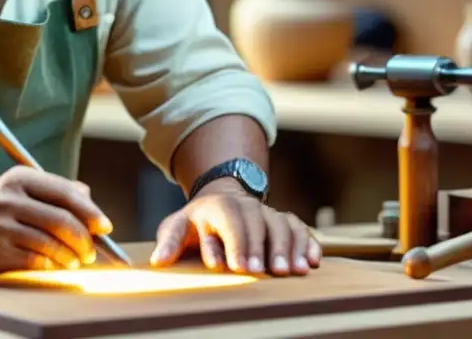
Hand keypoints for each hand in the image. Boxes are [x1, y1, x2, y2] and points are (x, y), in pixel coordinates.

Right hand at [0, 166, 113, 275]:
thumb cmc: (6, 206)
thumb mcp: (28, 188)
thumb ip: (62, 192)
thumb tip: (94, 209)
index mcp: (20, 178)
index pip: (65, 193)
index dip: (90, 211)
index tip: (106, 227)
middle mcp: (7, 199)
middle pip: (61, 221)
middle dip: (84, 240)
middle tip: (92, 252)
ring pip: (50, 245)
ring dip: (70, 257)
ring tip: (74, 260)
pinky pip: (34, 262)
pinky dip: (51, 266)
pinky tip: (53, 264)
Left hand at [150, 179, 320, 275]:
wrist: (219, 199)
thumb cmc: (197, 222)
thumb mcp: (177, 227)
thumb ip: (169, 242)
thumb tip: (158, 261)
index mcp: (218, 206)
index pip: (229, 221)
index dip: (236, 243)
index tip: (239, 268)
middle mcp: (246, 206)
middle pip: (259, 223)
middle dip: (264, 248)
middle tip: (268, 273)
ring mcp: (267, 212)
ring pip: (283, 225)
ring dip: (290, 248)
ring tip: (294, 271)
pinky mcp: (283, 221)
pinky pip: (299, 228)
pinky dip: (308, 243)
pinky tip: (312, 262)